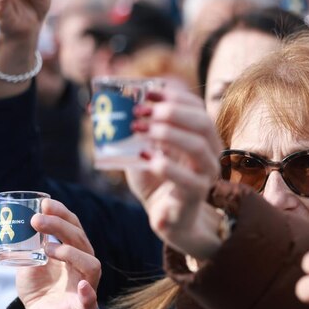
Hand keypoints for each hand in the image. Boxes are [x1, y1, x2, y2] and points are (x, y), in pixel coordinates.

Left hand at [16, 199, 100, 308]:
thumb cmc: (38, 288)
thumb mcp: (29, 262)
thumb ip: (28, 246)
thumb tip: (17, 222)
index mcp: (74, 251)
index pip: (74, 227)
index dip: (62, 213)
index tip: (44, 203)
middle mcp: (84, 265)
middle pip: (81, 240)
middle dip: (60, 226)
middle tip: (36, 219)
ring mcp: (86, 286)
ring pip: (91, 264)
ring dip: (70, 252)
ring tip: (47, 248)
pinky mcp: (80, 308)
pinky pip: (89, 302)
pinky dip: (88, 294)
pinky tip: (81, 285)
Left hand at [125, 85, 224, 259]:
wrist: (167, 217)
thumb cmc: (156, 180)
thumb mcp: (143, 149)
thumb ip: (132, 132)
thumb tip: (97, 106)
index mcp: (201, 136)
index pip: (197, 107)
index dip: (175, 96)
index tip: (148, 91)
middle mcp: (211, 153)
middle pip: (203, 123)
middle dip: (172, 112)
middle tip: (142, 111)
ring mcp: (207, 175)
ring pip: (199, 147)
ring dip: (168, 134)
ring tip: (140, 130)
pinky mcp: (196, 196)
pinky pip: (187, 179)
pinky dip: (165, 165)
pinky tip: (145, 157)